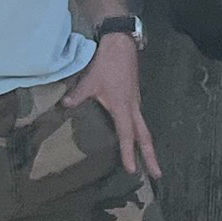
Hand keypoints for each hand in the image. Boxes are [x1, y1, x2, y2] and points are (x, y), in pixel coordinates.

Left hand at [63, 33, 160, 180]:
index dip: (129, 154)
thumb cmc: (107, 64)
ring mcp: (136, 103)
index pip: (127, 136)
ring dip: (148, 147)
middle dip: (151, 157)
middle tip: (157, 175)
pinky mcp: (134, 98)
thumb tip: (64, 106)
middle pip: (145, 137)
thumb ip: (77, 96)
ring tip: (150, 163)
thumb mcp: (89, 81)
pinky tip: (138, 139)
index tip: (132, 170)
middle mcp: (133, 108)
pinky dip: (142, 134)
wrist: (121, 45)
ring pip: (144, 129)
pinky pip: (140, 121)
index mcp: (123, 107)